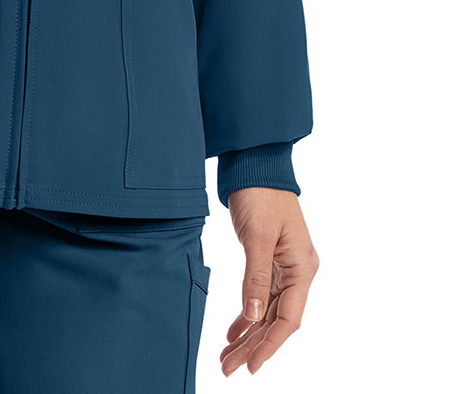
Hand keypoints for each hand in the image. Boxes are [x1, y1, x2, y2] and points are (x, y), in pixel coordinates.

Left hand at [220, 187, 318, 376]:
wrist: (255, 162)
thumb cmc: (260, 193)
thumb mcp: (256, 236)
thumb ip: (255, 278)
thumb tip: (254, 317)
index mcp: (302, 267)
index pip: (288, 319)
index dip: (270, 345)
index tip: (250, 366)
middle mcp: (298, 271)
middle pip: (276, 320)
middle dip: (253, 346)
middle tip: (227, 367)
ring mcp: (285, 266)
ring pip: (267, 311)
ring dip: (248, 334)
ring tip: (226, 356)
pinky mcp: (270, 260)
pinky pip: (261, 296)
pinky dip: (247, 314)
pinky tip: (233, 331)